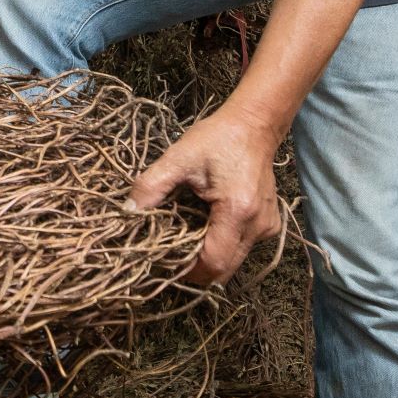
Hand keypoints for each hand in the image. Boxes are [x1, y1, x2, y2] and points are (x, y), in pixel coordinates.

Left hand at [129, 108, 284, 285]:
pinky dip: (224, 245)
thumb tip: (127, 212)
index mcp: (236, 210)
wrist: (253, 126)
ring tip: (189, 236)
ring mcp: (267, 227)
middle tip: (172, 254)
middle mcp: (257, 225)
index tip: (165, 260)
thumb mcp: (178, 158)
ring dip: (210, 257)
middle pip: (224, 271)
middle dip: (196, 269)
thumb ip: (151, 186)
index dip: (187, 270)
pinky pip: (243, 248)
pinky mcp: (270, 225)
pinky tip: (210, 225)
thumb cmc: (216, 139)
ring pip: (234, 262)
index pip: (213, 263)